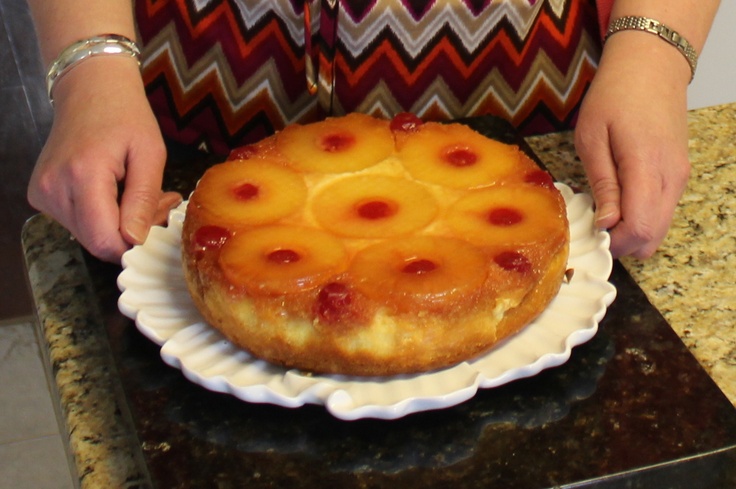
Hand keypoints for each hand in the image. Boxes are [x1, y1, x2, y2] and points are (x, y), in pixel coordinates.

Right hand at [27, 57, 180, 262]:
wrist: (90, 88)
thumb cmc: (125, 115)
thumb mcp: (150, 153)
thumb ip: (143, 199)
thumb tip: (135, 239)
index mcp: (82, 176)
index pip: (104, 240)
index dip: (135, 243)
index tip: (159, 218)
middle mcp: (54, 189)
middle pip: (97, 242)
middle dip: (132, 233)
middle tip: (159, 203)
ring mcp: (43, 194)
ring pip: (88, 235)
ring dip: (119, 225)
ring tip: (138, 192)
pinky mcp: (41, 196)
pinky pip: (78, 223)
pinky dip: (102, 216)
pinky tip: (117, 192)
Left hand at [575, 33, 690, 258]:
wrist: (652, 65)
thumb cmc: (615, 95)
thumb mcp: (592, 138)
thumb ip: (603, 184)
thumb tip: (606, 224)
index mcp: (647, 167)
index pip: (638, 228)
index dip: (612, 241)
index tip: (589, 230)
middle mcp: (671, 178)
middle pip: (651, 238)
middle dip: (620, 242)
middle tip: (592, 223)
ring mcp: (679, 178)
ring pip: (659, 228)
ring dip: (630, 231)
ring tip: (603, 208)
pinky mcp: (678, 175)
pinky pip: (661, 211)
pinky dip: (640, 217)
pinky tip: (618, 199)